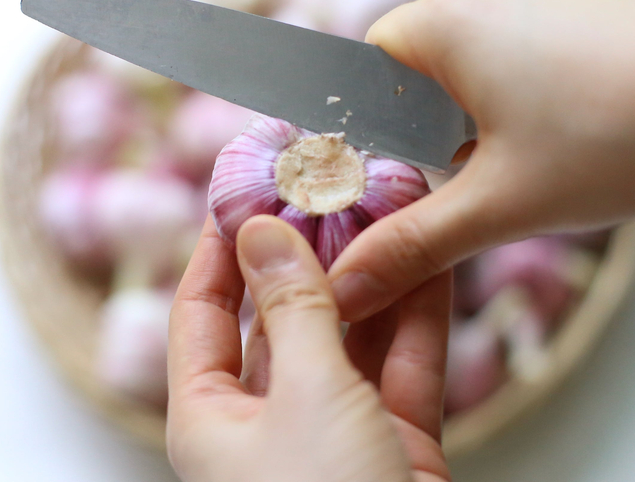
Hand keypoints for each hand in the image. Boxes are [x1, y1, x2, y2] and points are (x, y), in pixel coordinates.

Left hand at [166, 216, 451, 481]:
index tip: (245, 193)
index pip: (201, 313)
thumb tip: (261, 233)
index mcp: (210, 419)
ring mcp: (333, 432)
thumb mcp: (306, 394)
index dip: (220, 249)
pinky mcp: (394, 443)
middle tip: (330, 191)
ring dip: (372, 279)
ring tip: (388, 212)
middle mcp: (267, 423)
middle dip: (310, 254)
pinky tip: (432, 263)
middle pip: (281, 319)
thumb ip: (294, 308)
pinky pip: (402, 366)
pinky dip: (418, 318)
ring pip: (349, 338)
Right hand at [330, 0, 634, 321]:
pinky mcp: (585, 0)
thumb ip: (414, 245)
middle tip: (482, 179)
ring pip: (480, 63)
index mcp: (446, 21)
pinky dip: (534, 96)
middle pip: (425, 69)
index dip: (378, 130)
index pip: (367, 68)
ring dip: (491, 119)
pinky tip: (576, 133)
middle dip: (443, 132)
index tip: (406, 174)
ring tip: (541, 158)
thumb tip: (350, 282)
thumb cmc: (626, 130)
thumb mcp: (503, 204)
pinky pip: (529, 50)